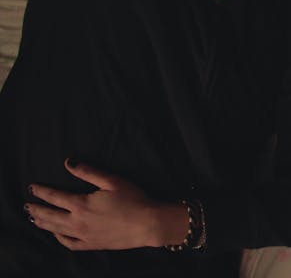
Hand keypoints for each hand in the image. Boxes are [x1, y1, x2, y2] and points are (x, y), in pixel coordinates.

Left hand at [25, 159, 187, 250]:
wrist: (148, 223)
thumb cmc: (133, 199)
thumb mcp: (112, 181)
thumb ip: (88, 172)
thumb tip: (69, 163)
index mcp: (81, 205)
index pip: (55, 197)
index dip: (42, 191)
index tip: (32, 188)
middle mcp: (78, 222)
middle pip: (50, 216)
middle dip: (36, 209)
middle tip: (26, 206)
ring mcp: (83, 235)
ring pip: (56, 230)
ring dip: (43, 223)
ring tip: (34, 219)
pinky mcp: (92, 245)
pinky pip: (69, 244)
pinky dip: (59, 239)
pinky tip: (56, 234)